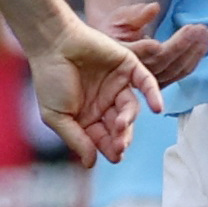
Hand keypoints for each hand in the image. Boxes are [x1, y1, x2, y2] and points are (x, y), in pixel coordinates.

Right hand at [29, 19, 162, 167]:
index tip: (115, 155)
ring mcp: (118, 85)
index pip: (104, 140)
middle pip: (121, 127)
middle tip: (119, 145)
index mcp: (88, 117)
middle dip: (121, 138)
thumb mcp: (56, 116)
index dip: (111, 149)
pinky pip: (146, 83)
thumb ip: (75, 139)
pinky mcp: (128, 66)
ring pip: (131, 108)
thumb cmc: (49, 78)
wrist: (52, 42)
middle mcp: (105, 103)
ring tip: (120, 125)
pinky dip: (154, 95)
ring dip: (128, 120)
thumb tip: (91, 164)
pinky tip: (158, 108)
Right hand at [101, 1, 207, 87]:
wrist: (110, 51)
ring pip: (176, 70)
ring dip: (195, 52)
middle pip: (166, 62)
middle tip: (200, 28)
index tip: (187, 28)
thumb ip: (135, 14)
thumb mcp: (120, 18)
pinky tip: (203, 45)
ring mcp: (150, 81)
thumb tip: (154, 8)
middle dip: (186, 43)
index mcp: (124, 55)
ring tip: (206, 33)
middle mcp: (136, 72)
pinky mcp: (161, 82)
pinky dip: (194, 59)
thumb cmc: (116, 31)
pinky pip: (180, 73)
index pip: (147, 52)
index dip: (169, 43)